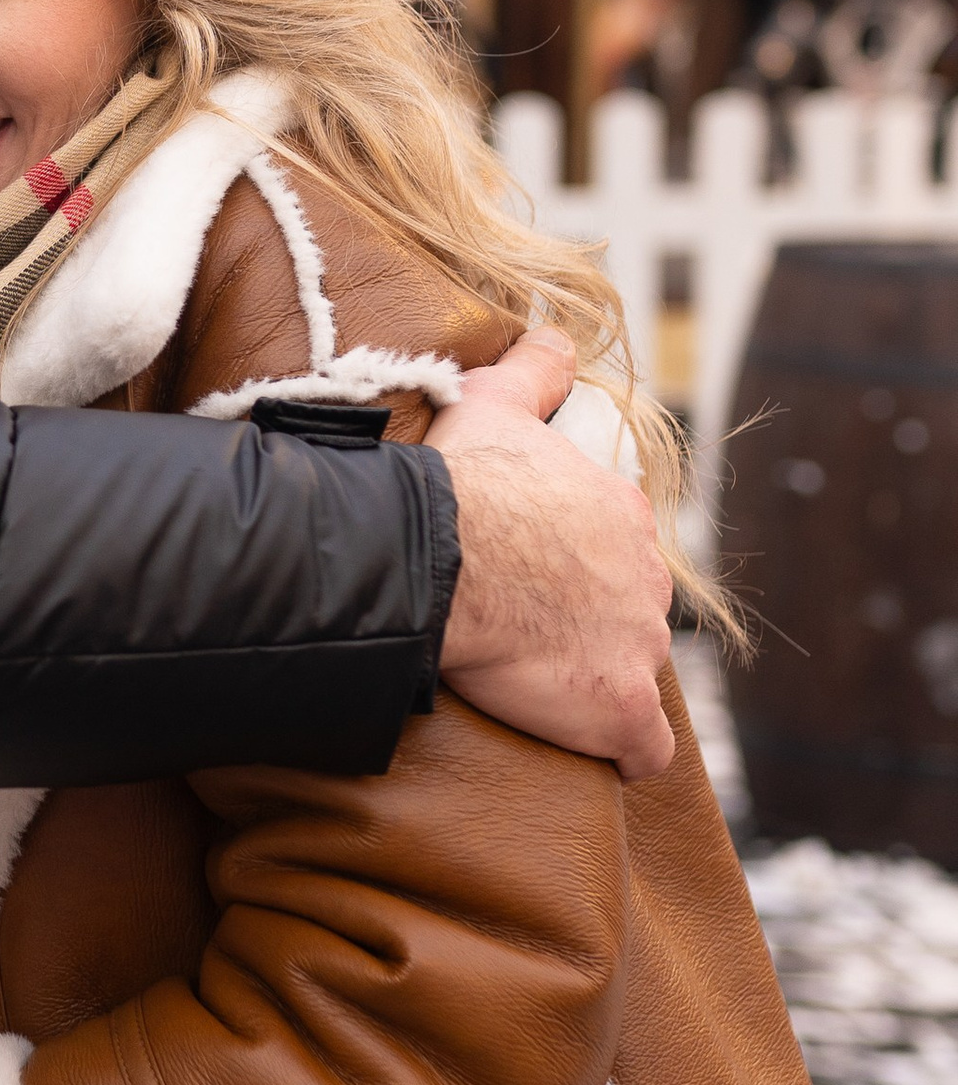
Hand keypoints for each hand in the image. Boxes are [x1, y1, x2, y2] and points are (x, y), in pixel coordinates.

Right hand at [430, 332, 675, 780]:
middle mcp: (645, 577)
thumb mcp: (494, 404)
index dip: (576, 567)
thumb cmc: (461, 485)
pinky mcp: (619, 709)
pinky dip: (623, 753)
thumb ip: (532, 368)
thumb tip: (552, 331)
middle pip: (629, 612)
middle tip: (524, 636)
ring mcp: (638, 646)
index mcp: (621, 513)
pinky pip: (643, 749)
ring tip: (537, 692)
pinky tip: (593, 753)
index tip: (532, 580)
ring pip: (632, 673)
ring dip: (596, 684)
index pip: (618, 548)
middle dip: (590, 626)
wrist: (438, 559)